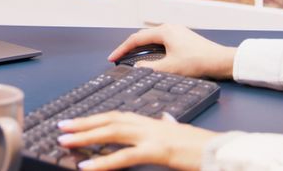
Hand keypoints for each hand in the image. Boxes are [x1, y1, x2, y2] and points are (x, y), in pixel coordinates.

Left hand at [57, 112, 219, 169]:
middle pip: (109, 120)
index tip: (76, 122)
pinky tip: (87, 166)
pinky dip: (103, 161)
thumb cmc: (201, 146)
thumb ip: (169, 124)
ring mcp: (151, 136)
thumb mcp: (180, 132)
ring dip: (85, 137)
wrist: (220, 150)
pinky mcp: (156, 151)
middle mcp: (147, 124)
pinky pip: (124, 157)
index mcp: (151, 120)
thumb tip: (165, 119)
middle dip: (83, 124)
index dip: (95, 118)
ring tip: (65, 142)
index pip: (116, 115)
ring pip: (112, 132)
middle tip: (62, 128)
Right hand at [108, 24, 236, 78]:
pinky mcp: (182, 39)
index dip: (122, 49)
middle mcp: (169, 28)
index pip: (136, 39)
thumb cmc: (198, 62)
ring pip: (152, 39)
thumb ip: (150, 69)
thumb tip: (136, 69)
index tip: (112, 58)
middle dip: (129, 47)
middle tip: (119, 58)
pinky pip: (161, 42)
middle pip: (143, 36)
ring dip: (140, 48)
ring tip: (131, 58)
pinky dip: (151, 49)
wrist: (221, 61)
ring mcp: (177, 32)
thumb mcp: (170, 68)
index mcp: (164, 31)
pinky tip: (150, 58)